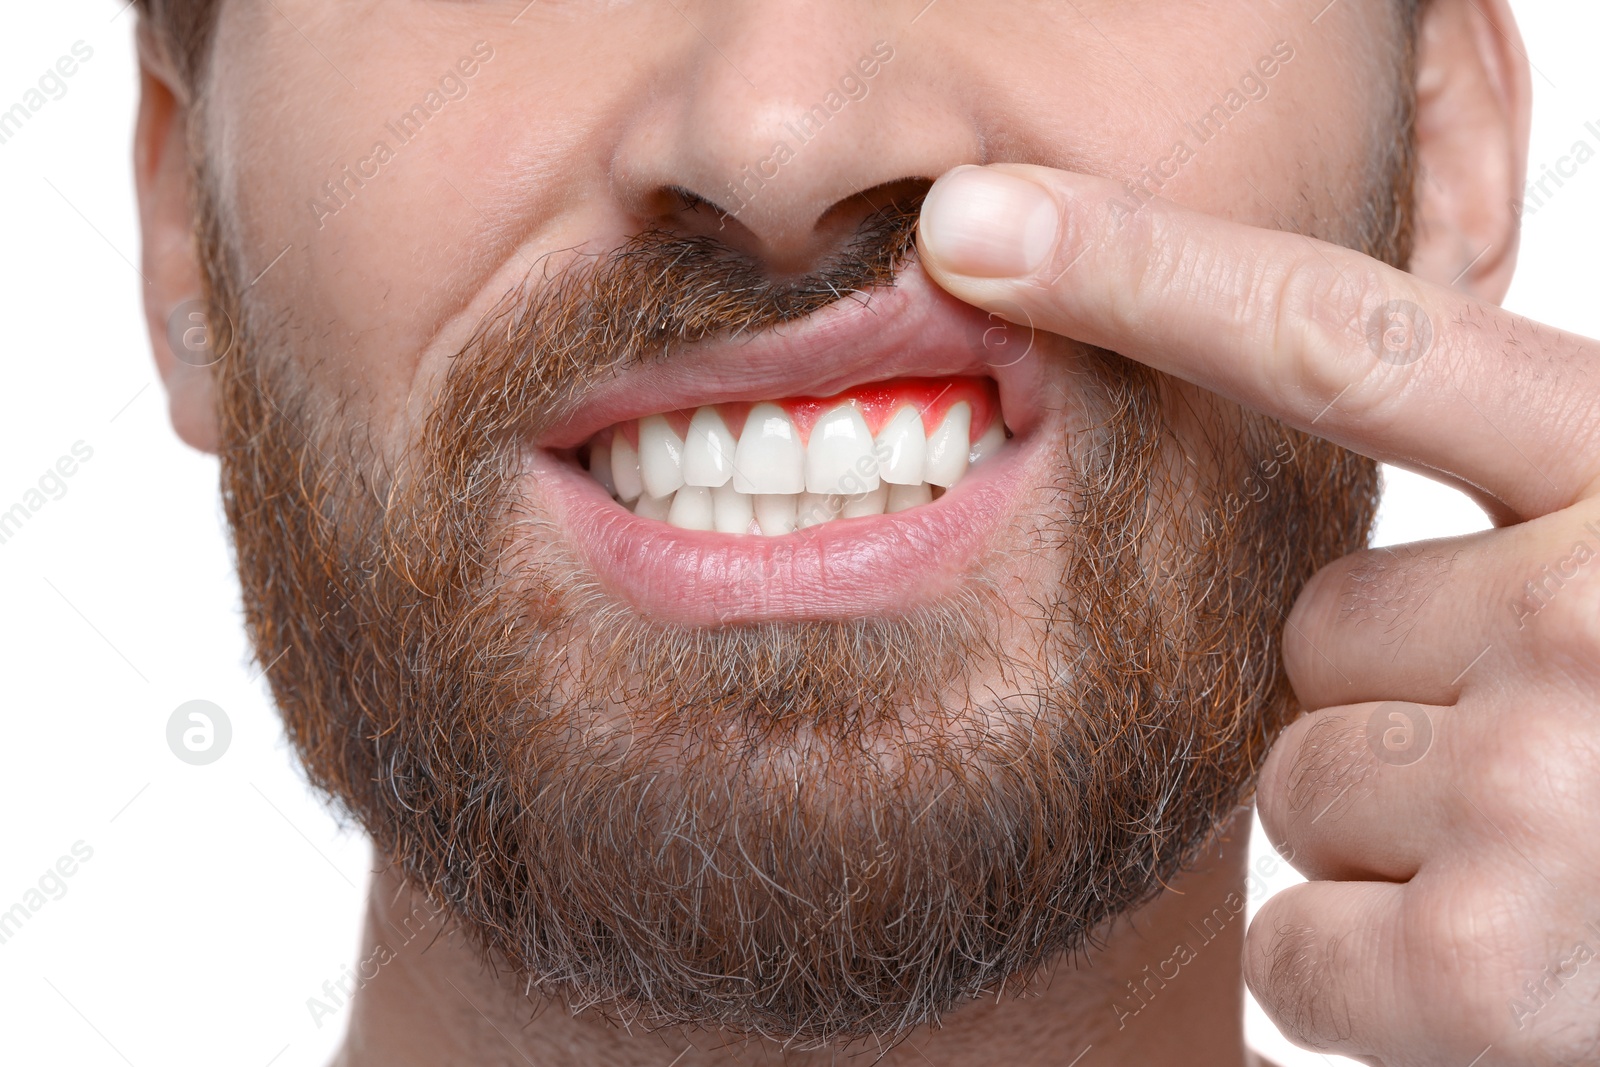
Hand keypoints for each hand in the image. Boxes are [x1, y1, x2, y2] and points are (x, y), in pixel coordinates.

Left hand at [917, 163, 1599, 1065]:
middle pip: (1311, 633)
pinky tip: (1514, 978)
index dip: (1141, 268)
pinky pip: (1293, 942)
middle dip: (1401, 705)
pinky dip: (1372, 983)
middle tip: (1560, 764)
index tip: (979, 222)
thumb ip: (1519, 529)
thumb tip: (1329, 588)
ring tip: (1561, 872)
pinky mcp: (1486, 961)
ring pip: (1295, 787)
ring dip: (1401, 842)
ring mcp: (1543, 781)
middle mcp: (1594, 602)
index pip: (1340, 338)